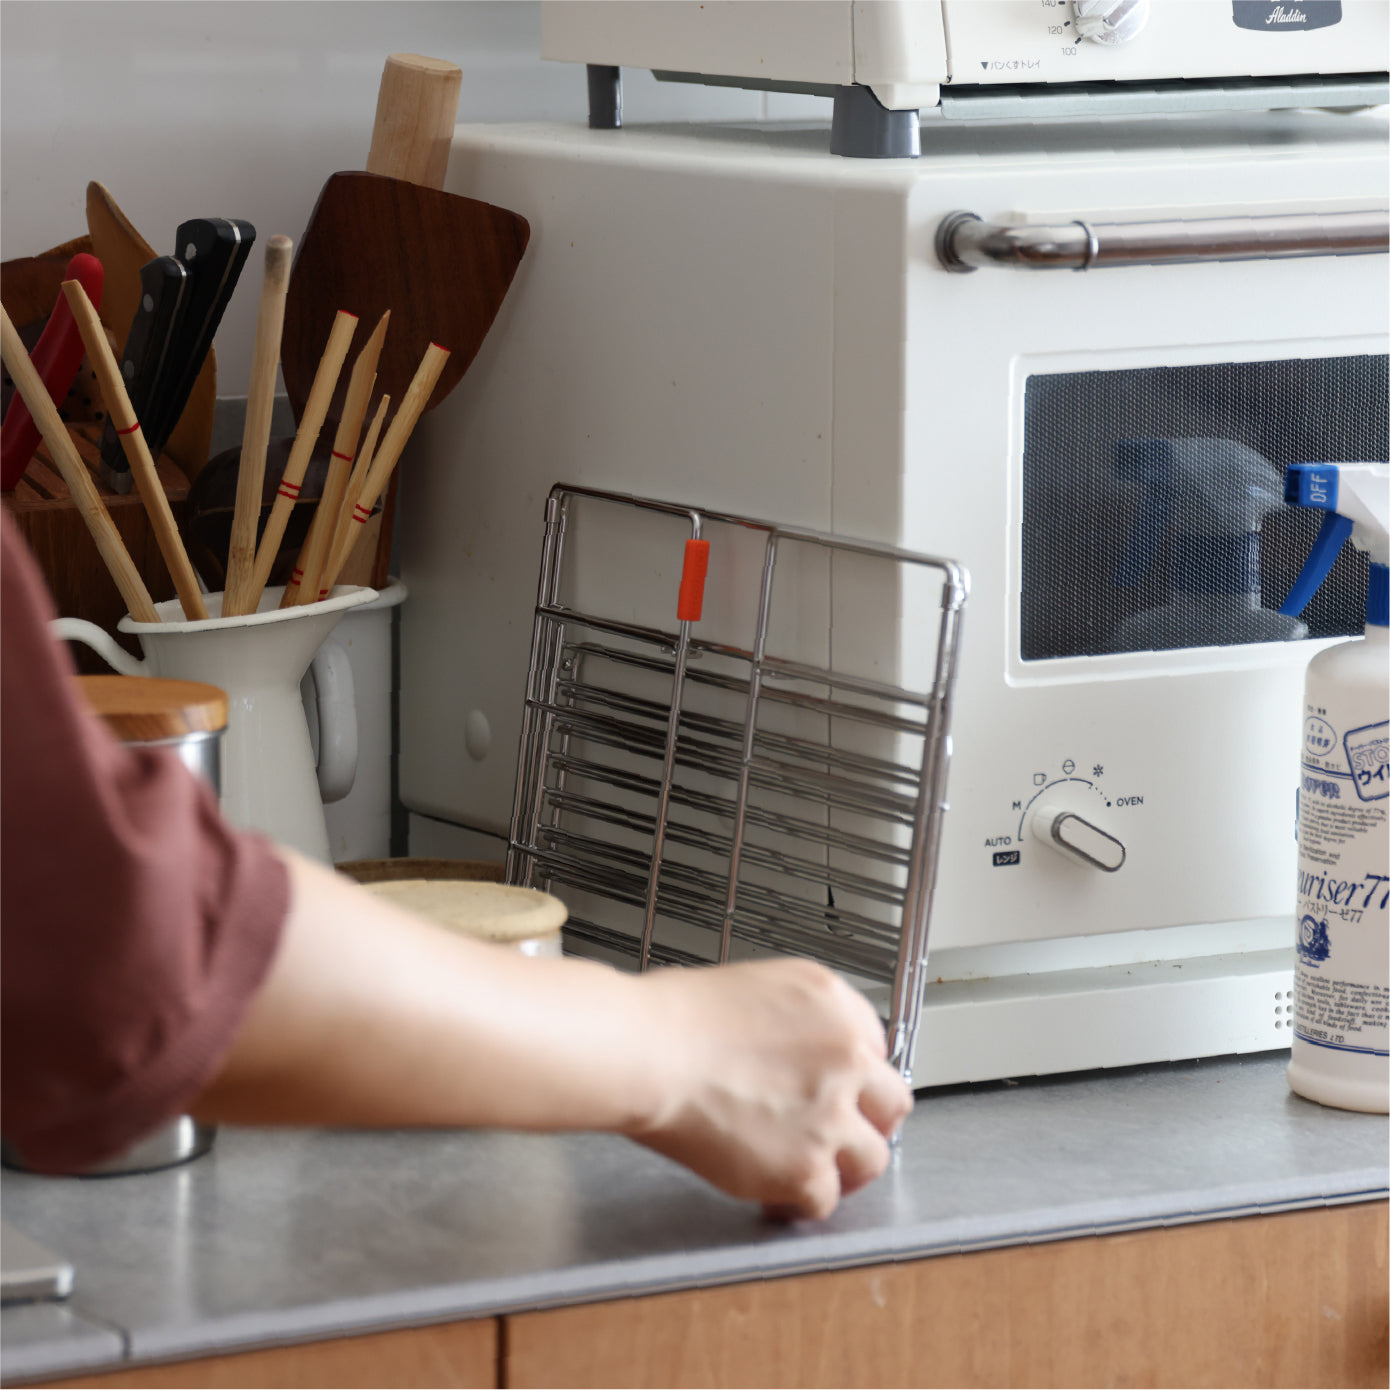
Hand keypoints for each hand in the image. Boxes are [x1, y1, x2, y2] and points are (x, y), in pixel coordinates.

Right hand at [625, 958, 911, 1219]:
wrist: (649, 1051)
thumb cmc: (676, 1017)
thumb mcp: (756, 987)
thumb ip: (798, 1022)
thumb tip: (800, 1055)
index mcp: (835, 1003)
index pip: (875, 1047)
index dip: (851, 1076)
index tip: (838, 1090)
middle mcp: (848, 1056)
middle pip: (891, 1103)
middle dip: (867, 1122)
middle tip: (840, 1134)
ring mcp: (833, 1115)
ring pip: (873, 1158)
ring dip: (844, 1167)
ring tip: (812, 1171)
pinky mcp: (806, 1167)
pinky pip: (826, 1200)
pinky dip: (799, 1203)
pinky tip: (776, 1197)